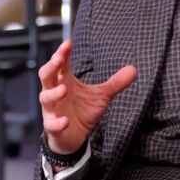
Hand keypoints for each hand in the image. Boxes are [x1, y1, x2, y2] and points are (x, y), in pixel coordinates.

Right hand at [38, 39, 136, 154]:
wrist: (74, 136)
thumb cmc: (83, 110)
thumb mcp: (101, 95)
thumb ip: (115, 83)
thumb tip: (134, 69)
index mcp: (65, 81)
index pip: (61, 64)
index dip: (62, 53)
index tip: (68, 43)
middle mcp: (55, 92)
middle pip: (46, 76)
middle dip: (51, 66)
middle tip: (59, 58)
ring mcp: (52, 110)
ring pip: (46, 98)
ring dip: (53, 93)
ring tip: (64, 89)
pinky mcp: (53, 127)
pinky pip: (51, 124)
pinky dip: (57, 122)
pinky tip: (65, 121)